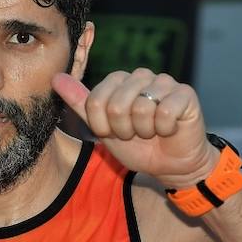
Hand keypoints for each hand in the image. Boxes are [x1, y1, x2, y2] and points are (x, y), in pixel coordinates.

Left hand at [53, 69, 217, 190]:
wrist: (170, 166)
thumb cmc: (137, 147)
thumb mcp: (104, 129)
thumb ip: (80, 103)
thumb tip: (56, 78)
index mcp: (119, 81)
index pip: (95, 100)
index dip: (103, 126)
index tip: (115, 133)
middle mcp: (141, 76)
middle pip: (116, 104)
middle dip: (123, 130)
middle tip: (136, 134)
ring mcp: (164, 82)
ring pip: (140, 107)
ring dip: (145, 131)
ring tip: (152, 132)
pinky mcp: (185, 93)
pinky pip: (164, 111)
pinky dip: (164, 129)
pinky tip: (169, 130)